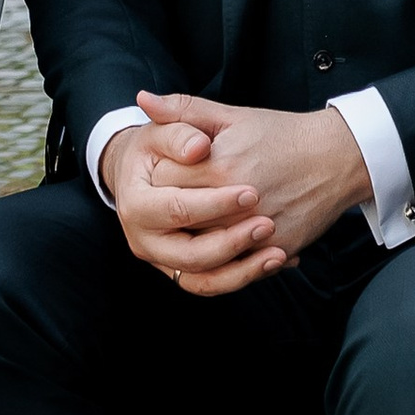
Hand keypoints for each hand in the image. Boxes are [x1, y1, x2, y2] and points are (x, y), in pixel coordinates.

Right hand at [101, 111, 277, 295]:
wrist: (146, 173)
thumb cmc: (159, 148)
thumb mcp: (163, 131)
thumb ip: (180, 130)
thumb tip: (198, 147)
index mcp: (135, 204)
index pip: (177, 209)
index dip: (214, 203)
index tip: (252, 193)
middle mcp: (143, 240)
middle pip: (190, 254)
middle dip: (232, 242)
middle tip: (268, 225)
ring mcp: (163, 260)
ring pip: (204, 281)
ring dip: (243, 271)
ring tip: (279, 254)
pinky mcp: (182, 272)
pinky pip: (214, 285)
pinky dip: (245, 277)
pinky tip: (274, 260)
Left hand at [103, 91, 372, 293]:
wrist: (336, 158)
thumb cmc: (281, 134)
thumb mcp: (232, 115)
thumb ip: (184, 109)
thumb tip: (143, 101)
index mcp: (220, 166)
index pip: (163, 182)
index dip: (154, 178)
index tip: (159, 173)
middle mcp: (237, 202)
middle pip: (179, 220)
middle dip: (170, 212)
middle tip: (174, 201)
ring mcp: (257, 230)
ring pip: (203, 250)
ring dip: (193, 241)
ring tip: (192, 226)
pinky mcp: (276, 249)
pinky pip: (236, 267)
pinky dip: (223, 261)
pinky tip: (217, 246)